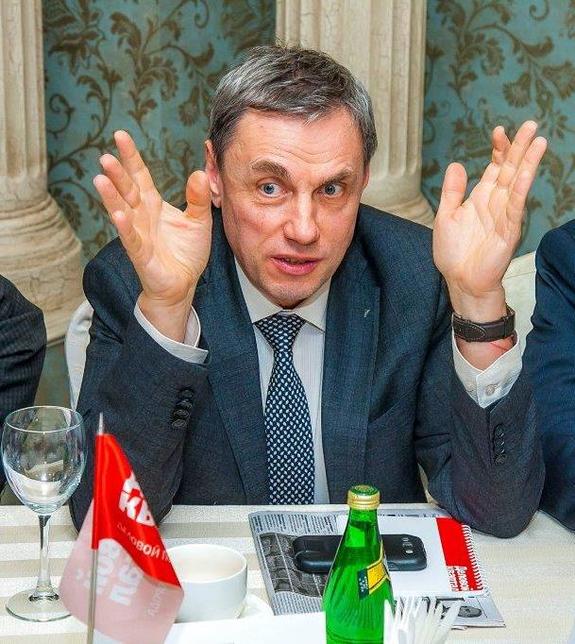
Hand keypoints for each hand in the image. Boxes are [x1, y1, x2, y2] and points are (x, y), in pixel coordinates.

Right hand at [93, 130, 211, 340]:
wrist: (183, 284)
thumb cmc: (187, 252)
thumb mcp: (199, 221)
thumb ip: (198, 198)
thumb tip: (199, 173)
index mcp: (154, 204)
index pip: (140, 176)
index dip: (131, 157)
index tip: (120, 136)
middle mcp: (142, 216)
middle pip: (127, 190)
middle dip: (117, 174)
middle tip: (106, 156)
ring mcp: (139, 234)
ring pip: (122, 212)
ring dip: (111, 197)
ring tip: (100, 179)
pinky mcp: (141, 254)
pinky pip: (131, 239)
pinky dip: (124, 227)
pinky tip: (118, 215)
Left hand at [433, 120, 546, 320]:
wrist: (460, 280)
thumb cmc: (453, 253)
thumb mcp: (445, 216)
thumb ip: (451, 191)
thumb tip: (456, 164)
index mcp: (480, 198)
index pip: (494, 168)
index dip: (498, 149)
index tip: (499, 130)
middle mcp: (495, 203)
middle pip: (510, 170)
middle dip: (519, 147)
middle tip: (530, 125)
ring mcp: (504, 215)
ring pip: (517, 183)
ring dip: (527, 162)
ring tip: (538, 140)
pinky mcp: (508, 230)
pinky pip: (515, 205)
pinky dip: (520, 187)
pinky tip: (526, 170)